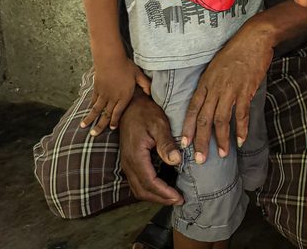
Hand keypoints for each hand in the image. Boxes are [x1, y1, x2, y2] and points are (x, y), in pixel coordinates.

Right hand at [80, 56, 150, 134]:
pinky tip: (87, 111)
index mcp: (123, 96)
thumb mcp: (139, 75)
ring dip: (90, 118)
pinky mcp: (97, 89)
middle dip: (99, 126)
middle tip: (94, 134)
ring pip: (96, 110)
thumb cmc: (126, 66)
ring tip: (83, 126)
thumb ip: (145, 85)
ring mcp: (103, 94)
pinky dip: (90, 107)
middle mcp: (112, 98)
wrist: (110, 59)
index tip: (112, 128)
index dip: (114, 122)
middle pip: (105, 115)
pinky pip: (93, 100)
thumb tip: (151, 94)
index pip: (118, 113)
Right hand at [118, 89, 183, 205]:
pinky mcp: (130, 161)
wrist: (131, 104)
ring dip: (154, 195)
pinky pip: (137, 181)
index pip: (149, 182)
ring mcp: (127, 163)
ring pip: (138, 188)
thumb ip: (166, 143)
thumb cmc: (146, 112)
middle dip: (160, 198)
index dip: (164, 193)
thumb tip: (176, 161)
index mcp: (135, 156)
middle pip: (142, 190)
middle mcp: (128, 163)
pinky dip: (149, 188)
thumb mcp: (159, 124)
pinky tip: (163, 186)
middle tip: (179, 200)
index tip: (179, 197)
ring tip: (172, 197)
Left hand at [179, 21, 273, 163]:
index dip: (188, 128)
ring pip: (221, 120)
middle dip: (201, 141)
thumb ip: (212, 84)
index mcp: (206, 82)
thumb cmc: (236, 50)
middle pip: (204, 119)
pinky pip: (241, 114)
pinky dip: (241, 128)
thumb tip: (210, 100)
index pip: (193, 109)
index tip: (184, 144)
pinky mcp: (245, 90)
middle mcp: (215, 88)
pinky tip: (240, 140)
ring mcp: (230, 89)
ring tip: (222, 153)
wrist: (253, 38)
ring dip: (221, 139)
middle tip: (200, 159)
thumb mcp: (216, 66)